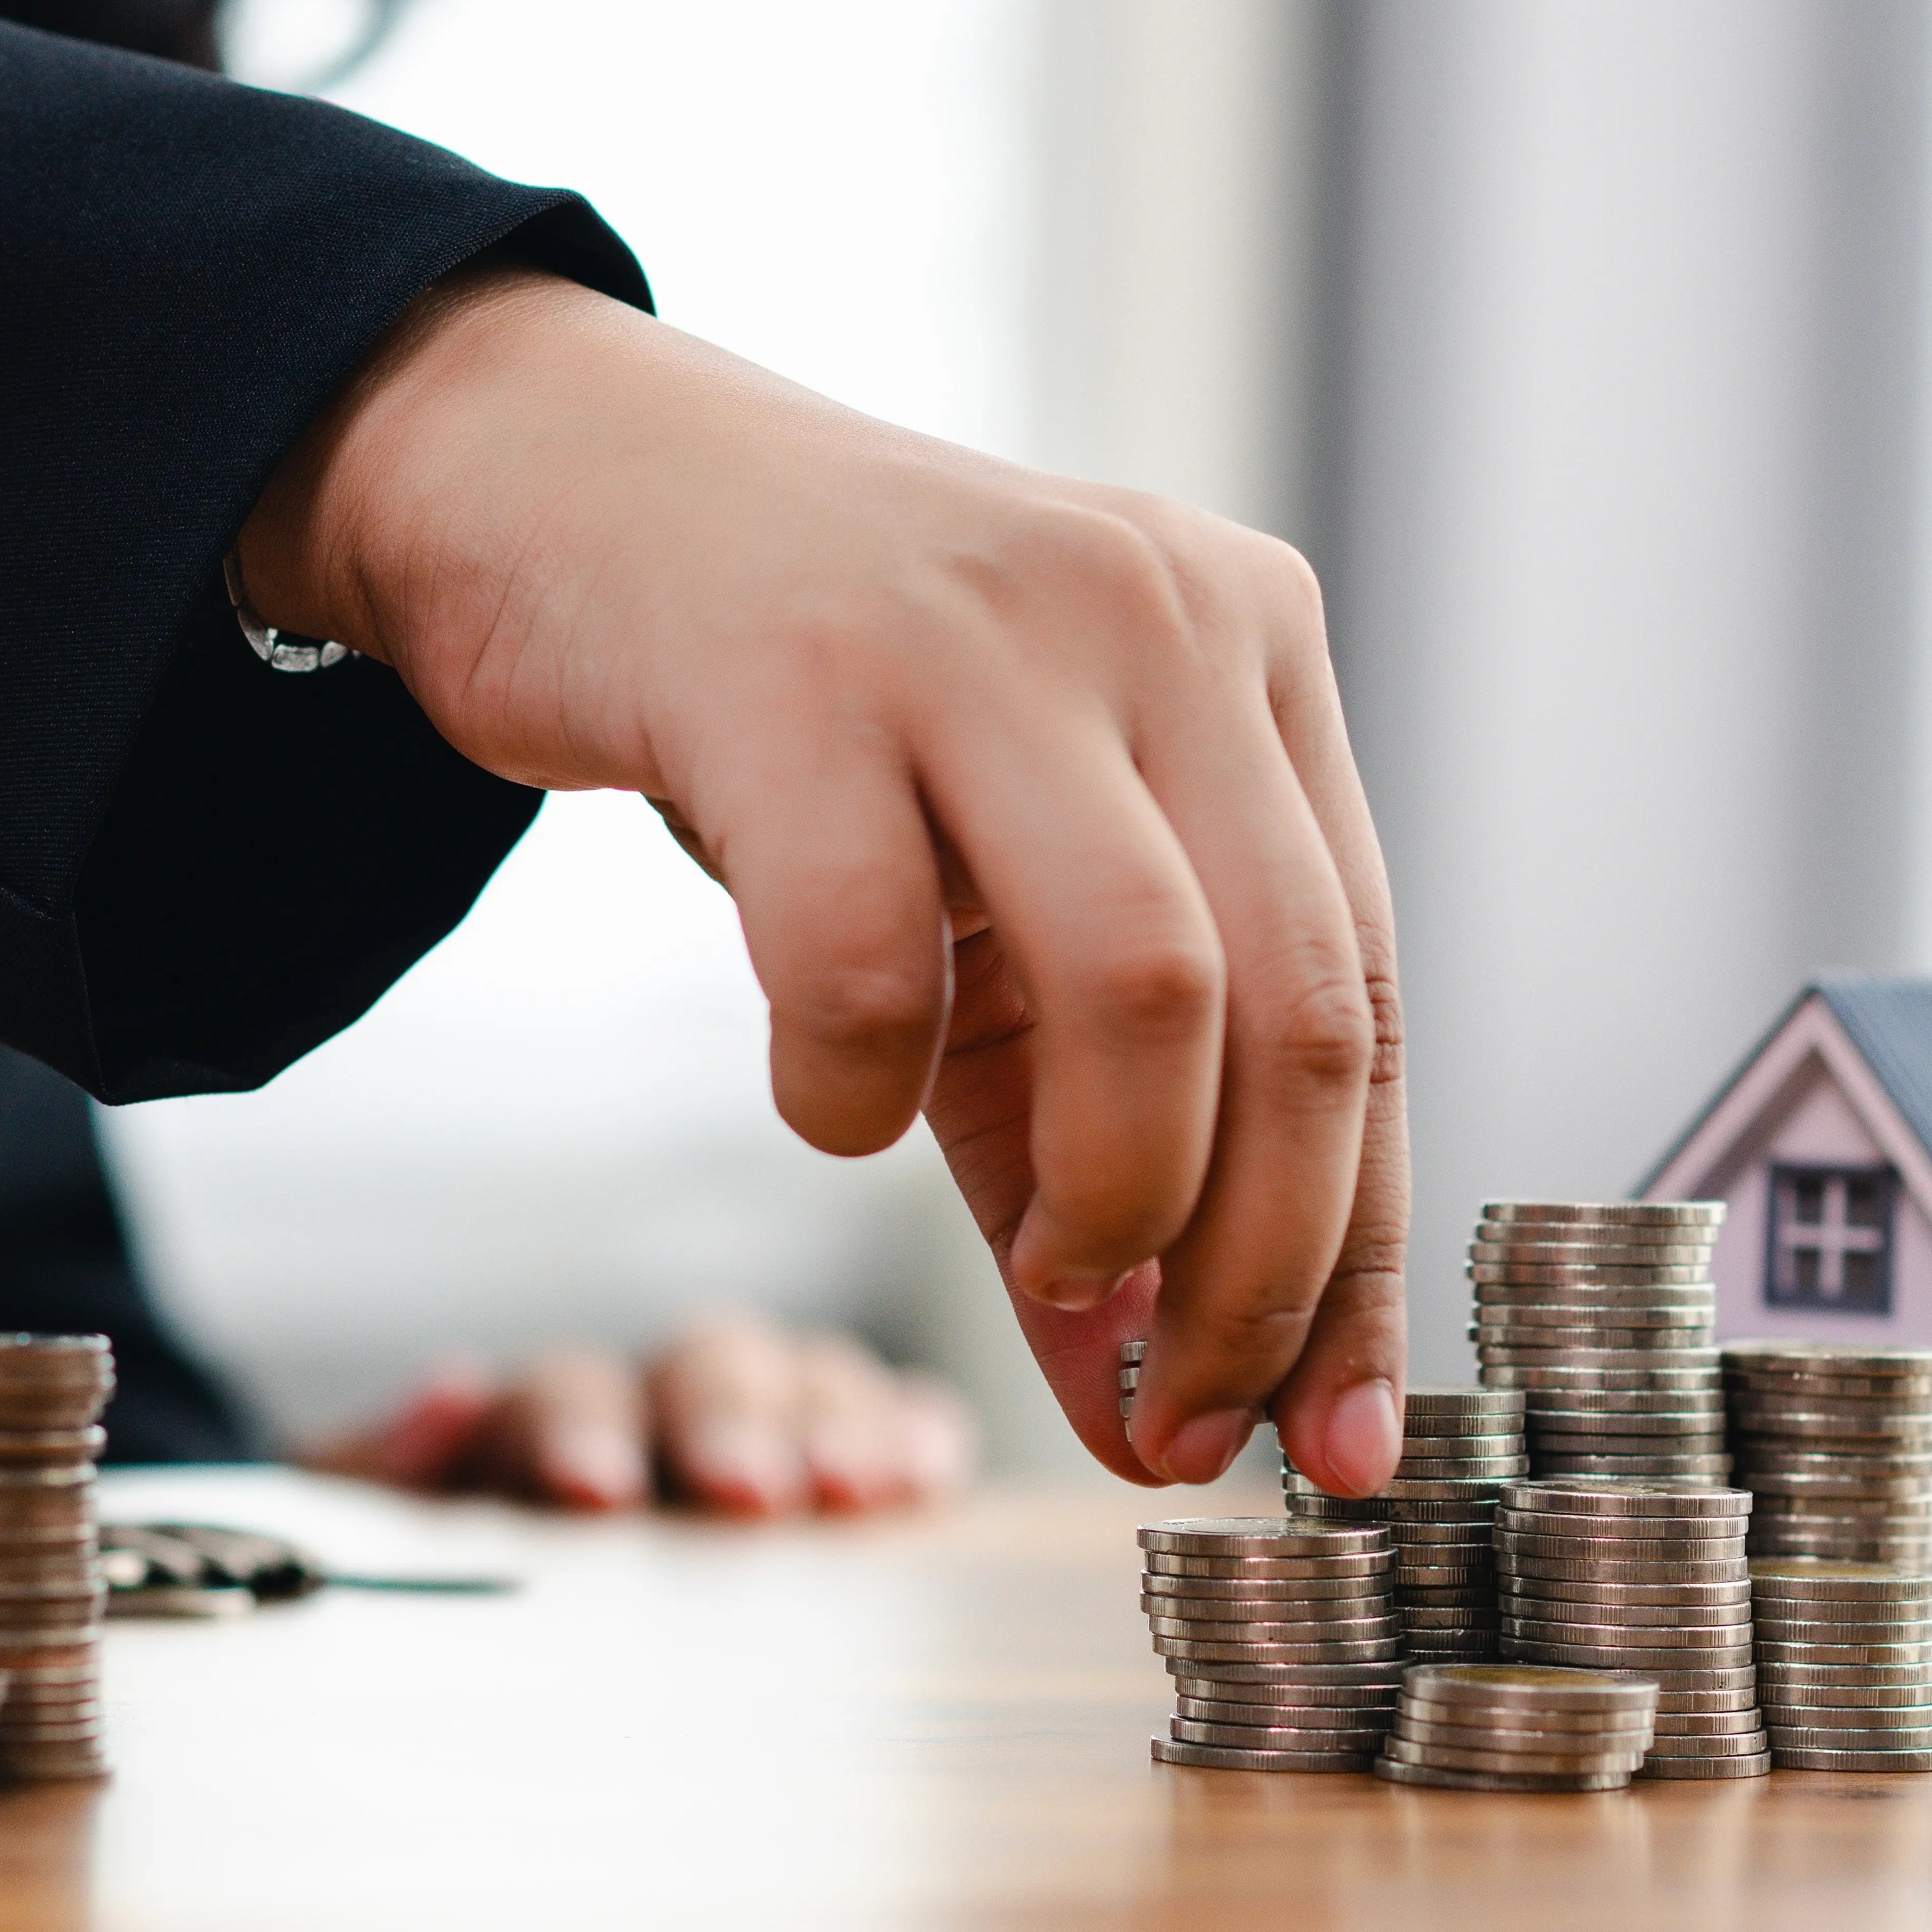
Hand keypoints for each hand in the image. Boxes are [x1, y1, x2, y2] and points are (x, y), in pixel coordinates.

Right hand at [237, 269, 1408, 1493]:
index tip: (1327, 1446)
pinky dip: (849, 1094)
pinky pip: (872, 964)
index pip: (1367, 999)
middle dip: (1250, 1274)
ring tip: (1038, 1276)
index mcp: (1248, 656)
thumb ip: (1070, 1146)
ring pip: (1149, 990)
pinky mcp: (805, 669)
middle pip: (1296, 1010)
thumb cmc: (800, 717)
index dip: (1355, 1253)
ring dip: (1105, 1202)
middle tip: (1172, 1419)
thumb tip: (1149, 1411)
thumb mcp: (981, 917)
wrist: (564, 484)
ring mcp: (989, 629)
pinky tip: (820, 1097)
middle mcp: (1160, 615)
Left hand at [306, 1309, 978, 1516]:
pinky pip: (889, 1420)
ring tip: (858, 1490)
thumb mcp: (371, 1536)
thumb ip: (384, 1472)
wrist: (479, 1610)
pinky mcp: (834, 1468)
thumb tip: (447, 1389)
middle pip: (700, 1365)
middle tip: (749, 1489)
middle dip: (728, 1419)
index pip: (566, 1394)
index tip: (595, 1490)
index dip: (582, 1430)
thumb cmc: (436, 1580)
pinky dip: (912, 1433)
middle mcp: (650, 1405)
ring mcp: (751, 1426)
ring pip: (801, 1378)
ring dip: (835, 1422)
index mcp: (535, 1421)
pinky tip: (929, 1478)